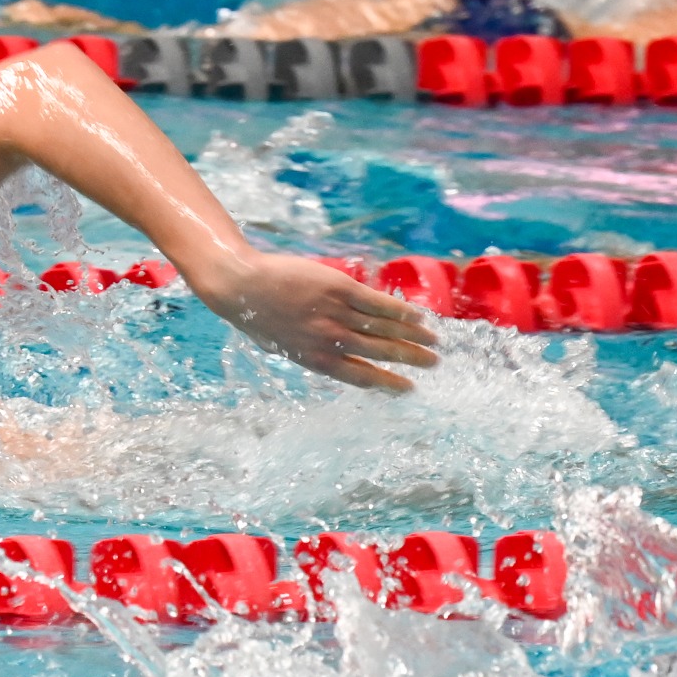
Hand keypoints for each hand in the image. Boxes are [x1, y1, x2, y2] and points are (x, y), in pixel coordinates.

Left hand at [202, 254, 440, 391]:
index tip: (409, 389)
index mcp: (316, 360)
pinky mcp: (338, 289)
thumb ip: (313, 353)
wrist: (243, 287)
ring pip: (384, 328)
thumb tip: (339, 356)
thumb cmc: (260, 318)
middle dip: (411, 359)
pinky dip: (400, 310)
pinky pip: (377, 303)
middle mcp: (330, 340)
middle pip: (381, 353)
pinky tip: (417, 316)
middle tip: (433, 363)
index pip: (362, 377)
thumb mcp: (285, 347)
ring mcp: (336, 314)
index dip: (389, 384)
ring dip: (413, 336)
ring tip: (432, 341)